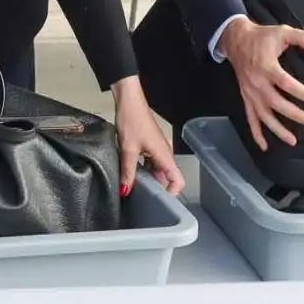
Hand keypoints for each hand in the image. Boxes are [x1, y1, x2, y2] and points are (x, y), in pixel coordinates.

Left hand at [111, 76, 182, 195]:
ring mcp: (157, 150)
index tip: (159, 202)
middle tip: (141, 198)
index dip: (172, 193)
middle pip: (166, 177)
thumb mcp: (128, 149)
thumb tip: (125, 190)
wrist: (129, 101)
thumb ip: (127, 171)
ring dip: (147, 179)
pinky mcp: (149, 146)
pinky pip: (149, 163)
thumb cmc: (132, 119)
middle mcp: (164, 154)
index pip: (178, 180)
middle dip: (156, 188)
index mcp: (164, 155)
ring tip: (133, 186)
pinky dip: (142, 169)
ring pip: (156, 170)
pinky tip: (129, 172)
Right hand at [219, 19, 303, 151]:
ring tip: (292, 140)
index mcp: (267, 67)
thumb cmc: (262, 37)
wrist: (236, 40)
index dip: (301, 93)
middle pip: (276, 103)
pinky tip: (264, 146)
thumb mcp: (283, 30)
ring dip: (277, 129)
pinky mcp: (246, 98)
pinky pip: (250, 118)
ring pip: (263, 115)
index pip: (286, 84)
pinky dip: (256, 133)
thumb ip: (303, 38)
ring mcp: (250, 93)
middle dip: (294, 114)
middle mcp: (257, 83)